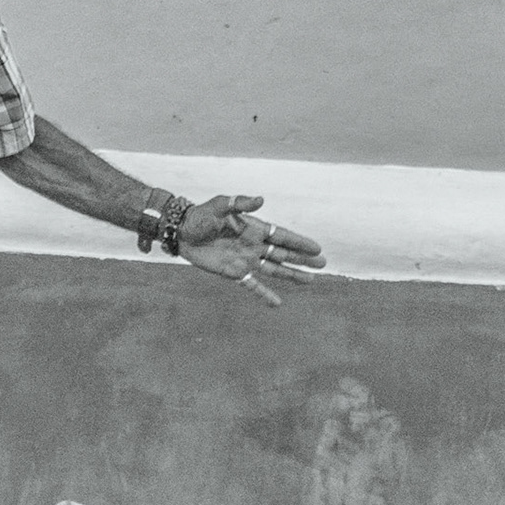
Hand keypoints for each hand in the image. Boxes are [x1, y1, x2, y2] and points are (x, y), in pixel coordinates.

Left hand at [176, 194, 325, 306]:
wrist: (181, 231)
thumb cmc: (200, 215)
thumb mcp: (220, 205)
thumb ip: (240, 203)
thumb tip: (261, 200)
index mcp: (254, 228)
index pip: (282, 236)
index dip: (300, 243)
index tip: (316, 248)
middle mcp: (254, 246)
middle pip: (284, 254)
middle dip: (303, 260)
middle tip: (323, 264)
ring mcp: (246, 260)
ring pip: (274, 270)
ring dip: (292, 275)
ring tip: (310, 281)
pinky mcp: (234, 273)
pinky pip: (253, 286)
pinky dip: (264, 295)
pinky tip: (277, 304)